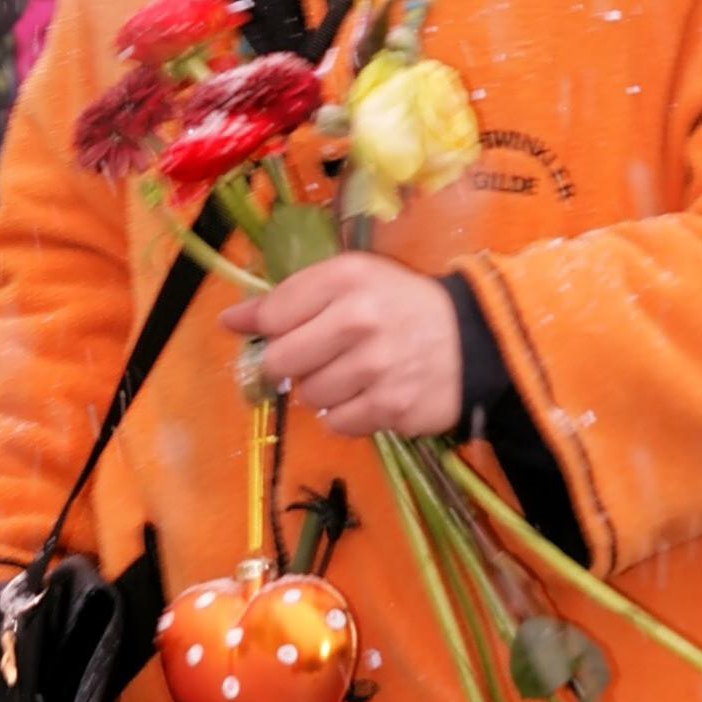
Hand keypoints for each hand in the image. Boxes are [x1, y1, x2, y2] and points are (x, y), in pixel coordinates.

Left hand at [222, 253, 461, 438]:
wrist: (471, 340)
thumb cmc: (401, 306)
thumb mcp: (353, 281)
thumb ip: (291, 296)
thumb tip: (229, 321)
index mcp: (346, 278)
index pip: (273, 313)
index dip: (265, 328)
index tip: (273, 333)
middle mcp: (359, 320)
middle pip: (281, 361)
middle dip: (292, 364)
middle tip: (319, 356)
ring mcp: (375, 368)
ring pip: (308, 396)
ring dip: (323, 390)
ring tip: (353, 373)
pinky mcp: (390, 408)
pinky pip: (337, 423)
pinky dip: (346, 414)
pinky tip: (369, 394)